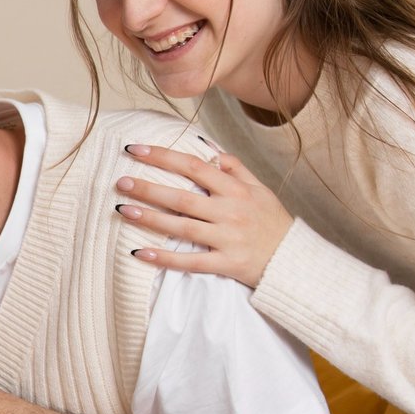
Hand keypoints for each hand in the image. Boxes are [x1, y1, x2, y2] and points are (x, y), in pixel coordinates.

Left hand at [116, 142, 294, 287]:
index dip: (164, 157)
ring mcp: (228, 238)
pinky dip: (164, 258)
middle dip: (149, 188)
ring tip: (122, 210)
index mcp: (237, 190)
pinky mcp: (226, 264)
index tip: (135, 149)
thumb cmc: (272, 222)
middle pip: (183, 197)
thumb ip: (236, 169)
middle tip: (120, 182)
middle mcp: (231, 211)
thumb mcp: (260, 190)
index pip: (195, 166)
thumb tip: (210, 149)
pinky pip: (190, 262)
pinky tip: (139, 252)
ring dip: (150, 219)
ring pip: (182, 227)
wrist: (294, 261)